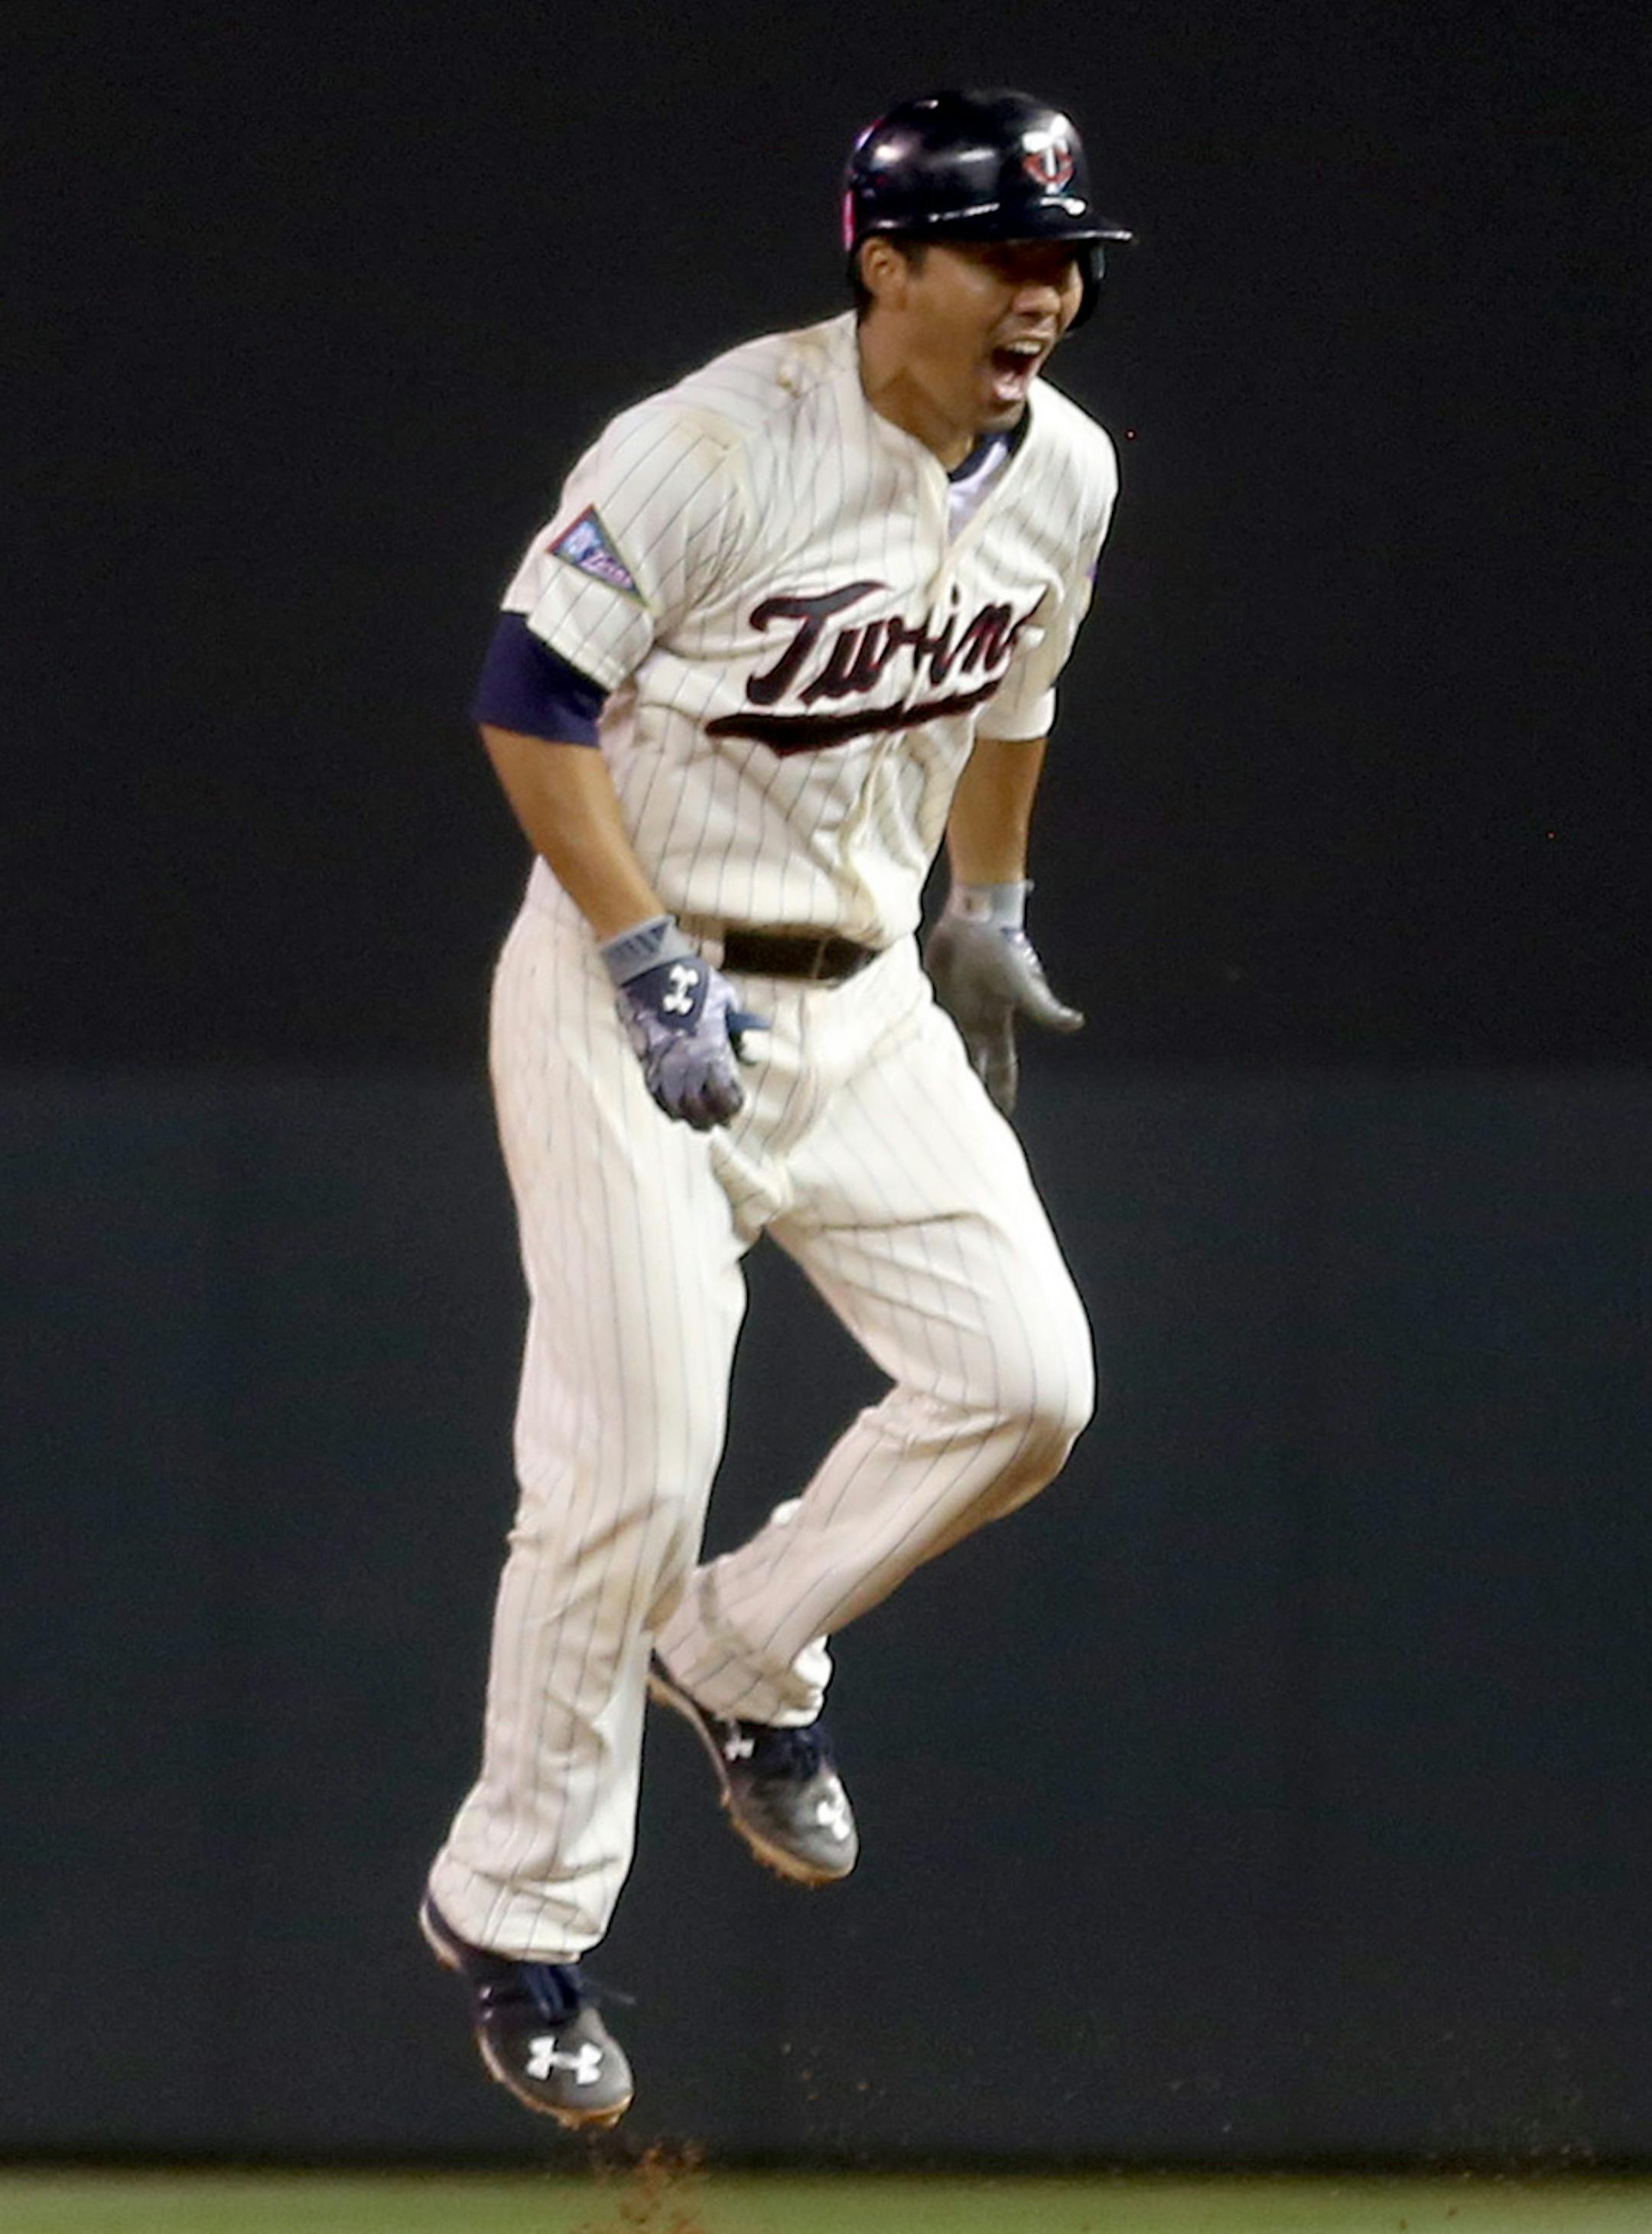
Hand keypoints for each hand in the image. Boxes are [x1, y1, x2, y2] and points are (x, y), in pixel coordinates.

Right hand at [611, 945, 765, 1130]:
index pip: (726, 1092)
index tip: (737, 1106)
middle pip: (702, 1106)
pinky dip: (667, 1107)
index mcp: (711, 1049)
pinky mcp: (645, 1061)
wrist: (653, 971)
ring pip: (678, 1106)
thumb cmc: (694, 982)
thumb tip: (747, 1055)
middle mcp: (688, 1063)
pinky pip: (656, 1095)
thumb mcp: (726, 1000)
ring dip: (691, 1118)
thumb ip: (737, 1031)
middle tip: (722, 1122)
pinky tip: (676, 1112)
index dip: (733, 1104)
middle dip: (714, 1117)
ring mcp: (664, 1064)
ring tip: (700, 1124)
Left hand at [925, 914, 1082, 1116]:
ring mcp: (953, 1007)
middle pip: (974, 1064)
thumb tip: (1076, 1024)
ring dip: (939, 1066)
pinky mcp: (931, 992)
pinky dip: (916, 1038)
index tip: (1004, 1116)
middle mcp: (975, 1020)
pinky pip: (921, 1022)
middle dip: (971, 1088)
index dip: (1002, 1091)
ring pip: (945, 1047)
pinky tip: (900, 1054)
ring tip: (926, 1092)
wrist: (975, 916)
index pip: (1002, 1067)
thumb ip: (1044, 1009)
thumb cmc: (1002, 949)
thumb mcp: (1023, 984)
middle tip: (962, 1117)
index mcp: (996, 1024)